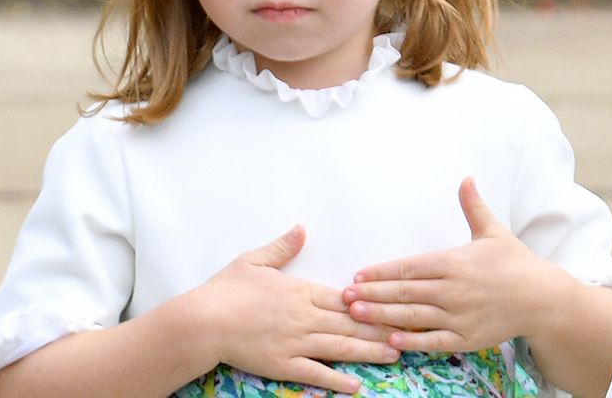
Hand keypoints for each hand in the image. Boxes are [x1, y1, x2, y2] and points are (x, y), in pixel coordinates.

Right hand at [189, 225, 400, 392]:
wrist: (201, 322)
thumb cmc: (225, 290)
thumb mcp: (254, 260)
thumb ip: (283, 247)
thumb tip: (302, 229)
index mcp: (302, 292)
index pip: (346, 298)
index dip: (374, 302)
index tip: (396, 302)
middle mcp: (305, 317)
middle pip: (352, 323)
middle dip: (382, 327)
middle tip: (410, 330)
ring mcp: (296, 343)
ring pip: (340, 347)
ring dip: (370, 351)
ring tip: (395, 354)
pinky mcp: (283, 365)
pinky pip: (315, 373)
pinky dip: (336, 379)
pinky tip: (356, 384)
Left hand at [343, 178, 570, 351]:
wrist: (541, 298)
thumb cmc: (515, 263)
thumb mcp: (493, 231)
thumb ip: (473, 206)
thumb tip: (466, 177)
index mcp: (454, 262)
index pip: (409, 267)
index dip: (381, 272)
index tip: (359, 274)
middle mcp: (452, 289)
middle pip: (403, 292)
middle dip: (371, 294)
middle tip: (344, 296)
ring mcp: (458, 316)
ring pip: (412, 316)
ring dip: (381, 316)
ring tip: (356, 315)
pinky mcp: (465, 338)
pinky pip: (432, 341)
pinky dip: (410, 341)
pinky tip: (389, 340)